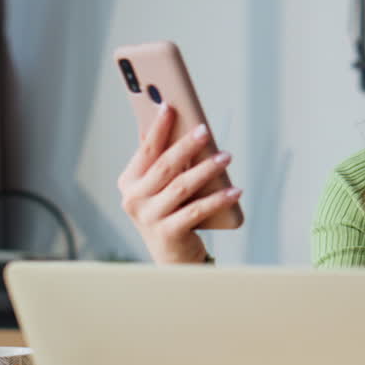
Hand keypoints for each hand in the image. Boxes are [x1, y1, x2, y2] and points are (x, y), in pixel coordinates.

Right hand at [116, 104, 241, 262]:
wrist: (172, 258)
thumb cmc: (170, 211)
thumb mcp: (162, 185)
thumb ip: (165, 158)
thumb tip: (180, 122)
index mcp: (129, 182)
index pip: (146, 150)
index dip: (158, 128)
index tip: (170, 105)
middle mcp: (134, 200)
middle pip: (164, 166)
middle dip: (186, 145)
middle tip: (205, 129)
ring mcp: (149, 219)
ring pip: (181, 187)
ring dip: (206, 169)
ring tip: (227, 156)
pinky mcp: (168, 235)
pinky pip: (196, 211)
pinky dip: (218, 199)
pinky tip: (236, 190)